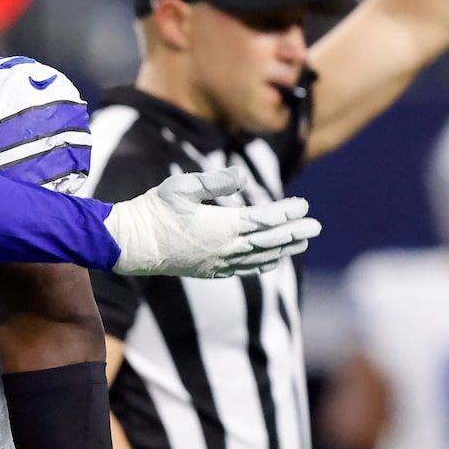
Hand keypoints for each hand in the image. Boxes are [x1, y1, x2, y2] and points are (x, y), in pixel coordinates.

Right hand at [106, 170, 321, 279]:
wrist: (131, 245)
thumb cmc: (153, 211)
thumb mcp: (182, 187)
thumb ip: (215, 182)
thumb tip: (242, 177)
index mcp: (222, 226)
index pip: (265, 219)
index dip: (286, 211)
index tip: (304, 204)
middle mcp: (225, 248)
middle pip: (269, 240)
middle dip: (294, 232)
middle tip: (316, 226)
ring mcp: (217, 262)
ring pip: (260, 258)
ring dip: (283, 249)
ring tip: (302, 243)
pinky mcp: (208, 271)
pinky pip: (243, 270)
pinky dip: (262, 265)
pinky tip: (272, 262)